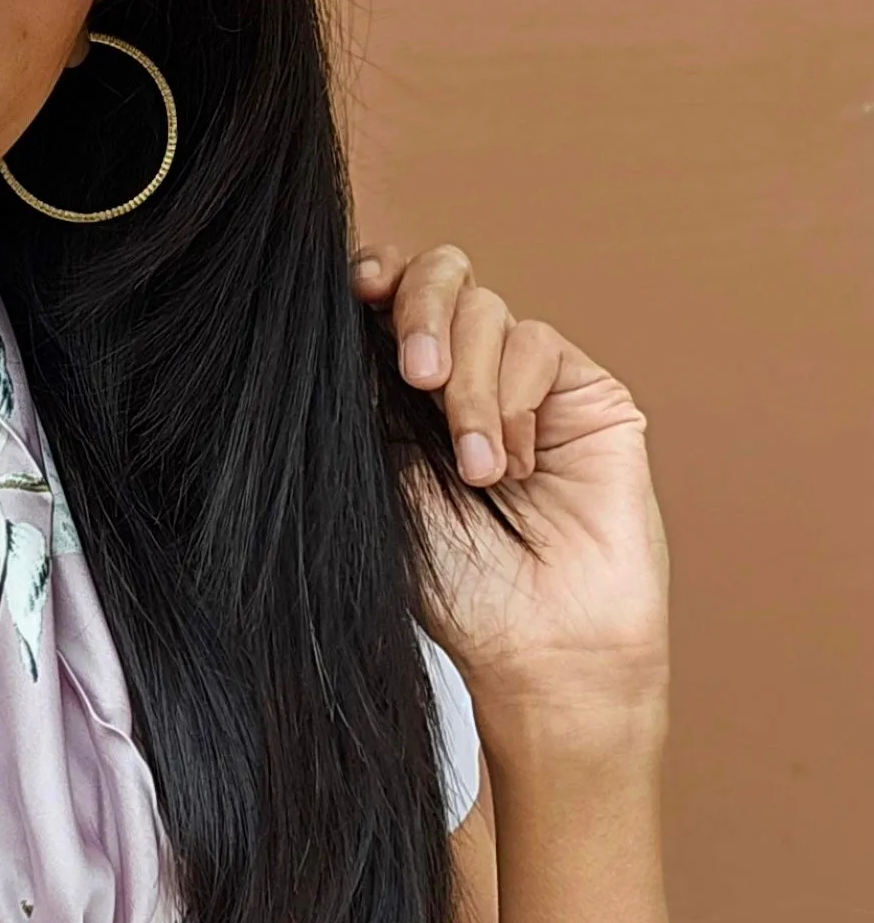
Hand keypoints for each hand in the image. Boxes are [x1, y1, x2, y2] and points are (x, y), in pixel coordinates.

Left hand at [349, 248, 669, 730]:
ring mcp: (527, 381)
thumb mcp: (379, 481)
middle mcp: (465, 374)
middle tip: (417, 374)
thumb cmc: (453, 586)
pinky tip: (511, 467)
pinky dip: (514, 401)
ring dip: (471, 386)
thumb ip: (363, 399)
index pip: (385, 298)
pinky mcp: (586, 395)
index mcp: (401, 392)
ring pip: (488, 309)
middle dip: (419, 308)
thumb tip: (337, 317)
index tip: (357, 291)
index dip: (374, 277)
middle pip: (440, 275)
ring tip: (475, 471)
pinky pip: (538, 346)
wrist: (537, 647)